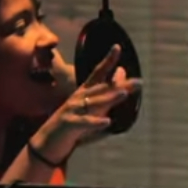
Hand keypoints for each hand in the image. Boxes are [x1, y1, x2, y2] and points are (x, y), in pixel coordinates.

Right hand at [33, 45, 141, 162]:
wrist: (49, 140)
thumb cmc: (74, 122)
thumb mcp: (92, 105)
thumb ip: (108, 90)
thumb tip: (122, 72)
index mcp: (85, 92)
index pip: (98, 73)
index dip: (108, 60)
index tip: (117, 47)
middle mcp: (79, 98)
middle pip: (102, 88)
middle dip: (120, 85)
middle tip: (139, 82)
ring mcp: (73, 110)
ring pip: (94, 103)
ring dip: (110, 98)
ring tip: (124, 94)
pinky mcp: (69, 124)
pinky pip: (84, 123)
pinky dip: (95, 122)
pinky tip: (107, 122)